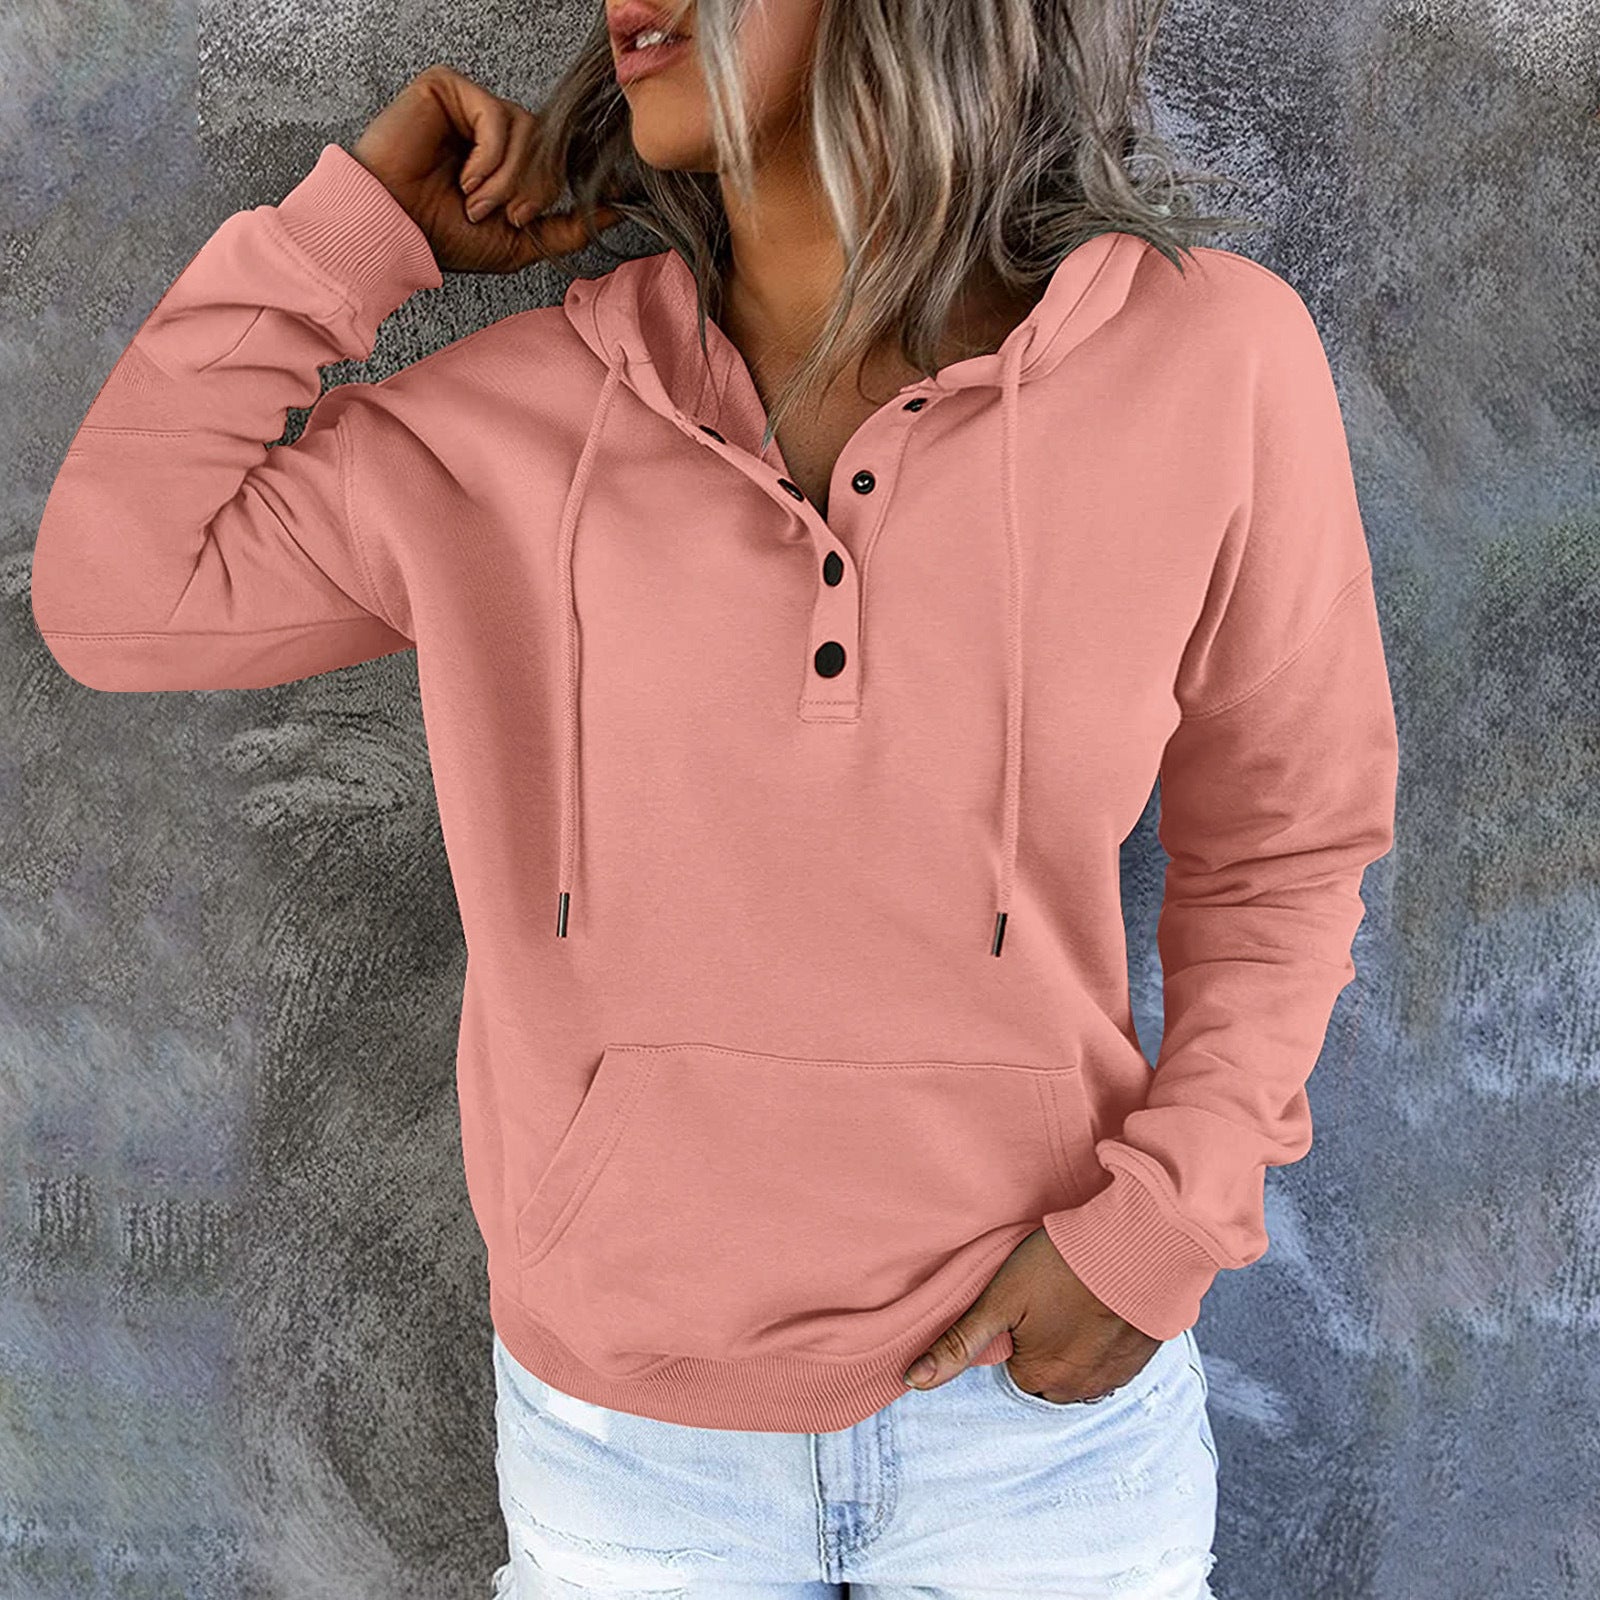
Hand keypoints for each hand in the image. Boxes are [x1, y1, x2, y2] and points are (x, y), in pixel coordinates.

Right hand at [350, 63, 624, 275]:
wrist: (392, 229)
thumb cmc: (441, 237)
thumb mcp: (518, 243)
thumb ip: (565, 227)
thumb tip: (618, 211)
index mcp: (505, 159)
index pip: (555, 157)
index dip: (558, 184)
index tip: (549, 211)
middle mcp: (490, 129)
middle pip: (548, 145)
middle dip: (532, 189)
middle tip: (503, 214)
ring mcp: (470, 104)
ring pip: (529, 131)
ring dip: (508, 179)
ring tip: (475, 201)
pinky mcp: (448, 88)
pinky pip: (497, 116)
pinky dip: (488, 158)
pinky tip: (465, 178)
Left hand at [901, 1227, 1160, 1402]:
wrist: (1136, 1246)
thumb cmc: (1061, 1267)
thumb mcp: (999, 1298)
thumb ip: (958, 1343)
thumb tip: (912, 1380)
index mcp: (1039, 1380)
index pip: (1015, 1372)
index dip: (1016, 1338)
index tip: (1024, 1309)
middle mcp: (1078, 1391)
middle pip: (1048, 1378)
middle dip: (1046, 1350)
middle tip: (1050, 1303)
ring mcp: (1115, 1377)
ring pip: (1082, 1373)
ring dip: (1078, 1349)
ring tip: (1077, 1303)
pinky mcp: (1141, 1359)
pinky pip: (1114, 1363)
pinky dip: (1107, 1343)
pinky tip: (1103, 1310)